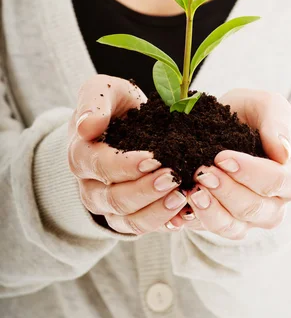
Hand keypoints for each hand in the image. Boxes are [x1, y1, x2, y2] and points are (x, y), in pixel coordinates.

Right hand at [68, 74, 187, 234]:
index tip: (155, 157)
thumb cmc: (111, 104)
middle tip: (174, 178)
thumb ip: (94, 101)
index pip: (101, 167)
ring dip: (156, 211)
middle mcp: (89, 186)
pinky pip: (140, 228)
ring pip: (127, 220)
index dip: (127, 166)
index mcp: (80, 155)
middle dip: (146, 190)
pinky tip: (183, 213)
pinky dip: (162, 223)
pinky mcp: (125, 217)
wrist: (117, 122)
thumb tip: (87, 126)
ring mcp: (106, 205)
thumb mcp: (102, 90)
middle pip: (115, 199)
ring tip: (182, 196)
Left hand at [171, 89, 290, 238]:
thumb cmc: (250, 113)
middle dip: (226, 191)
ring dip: (211, 211)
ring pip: (235, 227)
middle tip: (202, 171)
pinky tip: (182, 206)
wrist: (221, 122)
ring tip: (192, 191)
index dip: (250, 172)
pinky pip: (214, 231)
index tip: (221, 157)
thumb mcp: (266, 105)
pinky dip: (196, 220)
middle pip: (255, 208)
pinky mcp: (226, 223)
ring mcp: (250, 218)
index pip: (276, 182)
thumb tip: (283, 152)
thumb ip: (278, 122)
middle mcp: (275, 203)